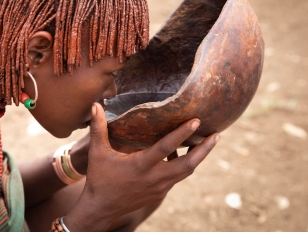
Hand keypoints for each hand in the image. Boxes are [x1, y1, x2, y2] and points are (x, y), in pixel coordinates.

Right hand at [64, 103, 219, 231]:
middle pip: (188, 164)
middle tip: (216, 134)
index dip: (182, 134)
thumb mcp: (97, 152)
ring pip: (186, 172)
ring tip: (208, 142)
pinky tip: (182, 154)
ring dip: (198, 157)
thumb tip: (95, 105)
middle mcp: (154, 178)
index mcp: (140, 166)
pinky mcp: (160, 193)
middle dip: (204, 150)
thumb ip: (98, 128)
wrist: (101, 208)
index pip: (166, 147)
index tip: (196, 121)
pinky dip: (183, 165)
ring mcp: (159, 187)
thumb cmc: (99, 178)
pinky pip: (177, 177)